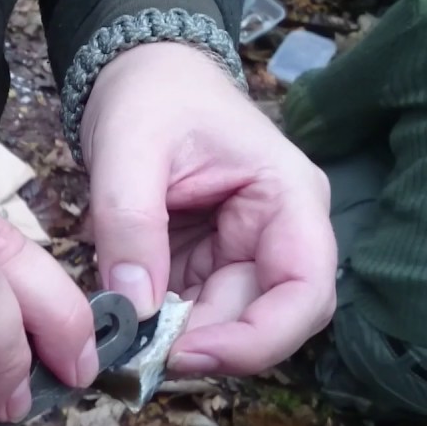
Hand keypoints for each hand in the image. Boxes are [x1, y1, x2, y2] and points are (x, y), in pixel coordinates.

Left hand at [80, 42, 335, 375]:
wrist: (140, 71)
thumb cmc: (150, 95)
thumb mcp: (129, 148)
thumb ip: (131, 224)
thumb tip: (133, 307)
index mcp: (288, 197)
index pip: (305, 291)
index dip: (257, 340)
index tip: (186, 353)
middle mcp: (281, 232)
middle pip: (266, 319)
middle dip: (202, 344)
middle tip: (134, 354)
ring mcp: (247, 250)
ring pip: (226, 323)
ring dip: (176, 338)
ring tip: (121, 335)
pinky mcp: (211, 261)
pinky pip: (194, 309)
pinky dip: (158, 321)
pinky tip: (122, 317)